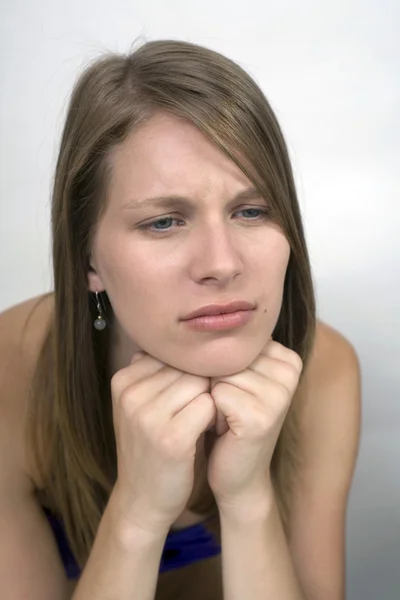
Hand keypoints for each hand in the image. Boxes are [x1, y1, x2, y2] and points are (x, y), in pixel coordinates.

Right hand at [111, 351, 215, 534]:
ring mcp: (148, 415)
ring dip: (209, 400)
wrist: (143, 499)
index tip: (187, 396)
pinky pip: (209, 405)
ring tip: (201, 421)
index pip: (173, 355)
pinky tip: (207, 431)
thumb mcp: (140, 404)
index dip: (188, 373)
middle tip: (199, 410)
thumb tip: (183, 337)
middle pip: (188, 367)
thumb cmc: (150, 445)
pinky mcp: (171, 437)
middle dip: (201, 385)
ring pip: (200, 383)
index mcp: (123, 380)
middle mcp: (131, 393)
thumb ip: (155, 372)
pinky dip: (214, 417)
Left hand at [206, 338, 302, 511]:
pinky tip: (226, 430)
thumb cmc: (231, 421)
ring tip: (228, 418)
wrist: (237, 473)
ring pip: (218, 373)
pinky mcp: (261, 416)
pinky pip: (216, 394)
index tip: (234, 391)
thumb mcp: (237, 377)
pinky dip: (211, 413)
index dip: (220, 366)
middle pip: (225, 355)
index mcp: (287, 357)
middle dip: (215, 382)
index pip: (232, 340)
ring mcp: (279, 393)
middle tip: (229, 408)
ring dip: (212, 398)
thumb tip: (201, 314)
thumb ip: (231, 347)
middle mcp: (289, 371)